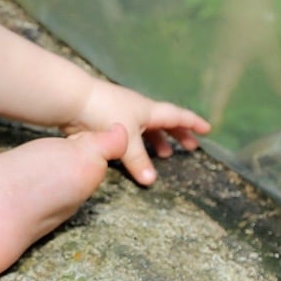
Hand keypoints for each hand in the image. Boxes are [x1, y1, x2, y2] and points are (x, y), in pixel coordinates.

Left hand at [69, 79, 210, 185]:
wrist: (73, 99)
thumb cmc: (104, 113)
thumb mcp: (126, 139)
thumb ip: (138, 161)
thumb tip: (152, 181)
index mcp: (148, 110)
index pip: (177, 116)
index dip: (193, 123)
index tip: (207, 129)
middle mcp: (138, 110)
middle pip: (164, 122)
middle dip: (178, 134)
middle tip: (190, 147)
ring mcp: (122, 114)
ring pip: (146, 129)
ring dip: (158, 141)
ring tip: (164, 155)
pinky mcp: (107, 121)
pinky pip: (130, 134)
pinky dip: (138, 144)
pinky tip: (135, 154)